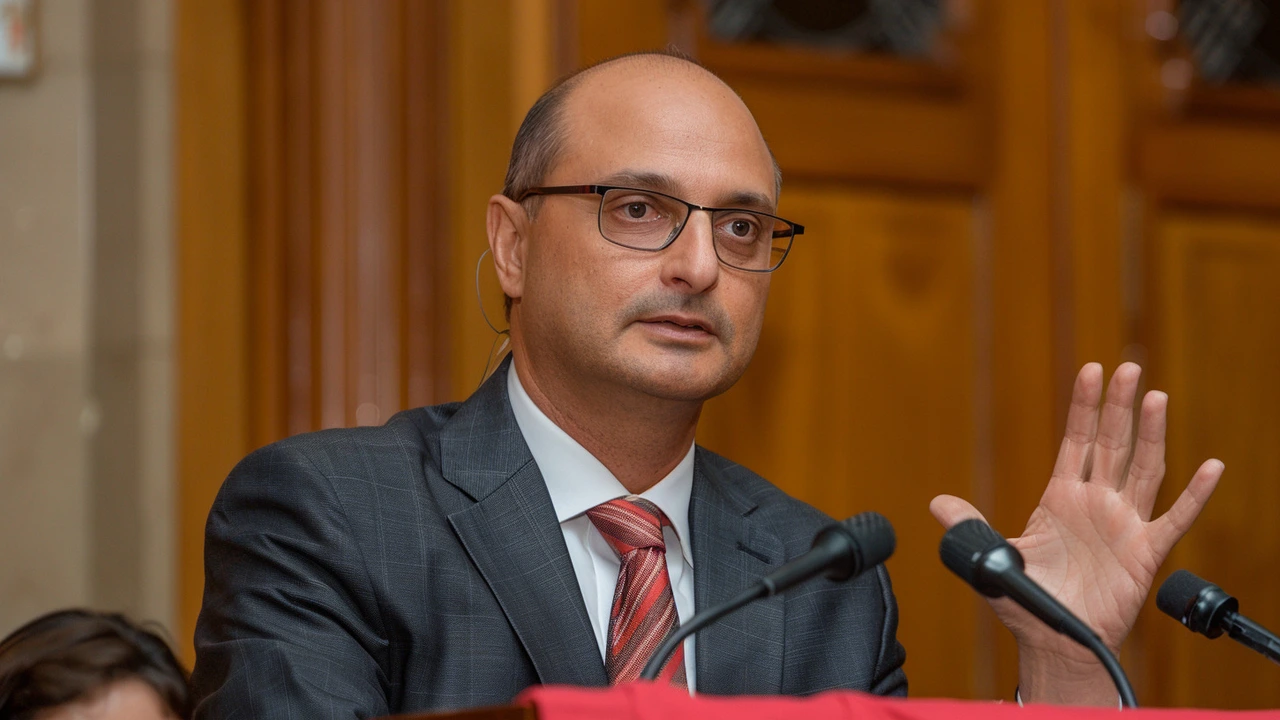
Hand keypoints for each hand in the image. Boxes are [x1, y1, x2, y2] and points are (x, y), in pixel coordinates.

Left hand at [930, 363, 1223, 704]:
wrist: (1053, 641)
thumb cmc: (1025, 598)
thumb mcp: (992, 556)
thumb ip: (969, 527)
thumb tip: (936, 504)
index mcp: (1061, 497)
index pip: (1076, 440)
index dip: (1084, 406)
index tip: (1092, 370)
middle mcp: (1096, 502)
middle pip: (1113, 443)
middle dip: (1120, 405)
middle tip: (1129, 366)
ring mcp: (1123, 524)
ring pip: (1143, 469)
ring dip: (1152, 434)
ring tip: (1156, 397)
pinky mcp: (1145, 552)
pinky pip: (1175, 518)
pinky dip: (1194, 494)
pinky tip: (1210, 467)